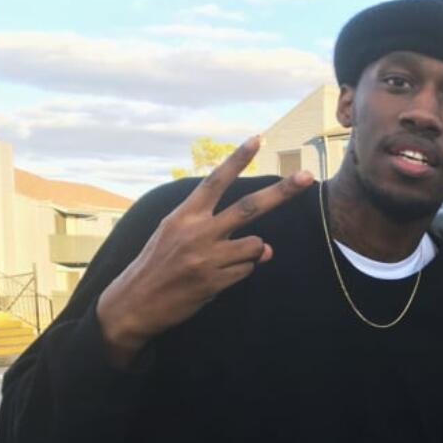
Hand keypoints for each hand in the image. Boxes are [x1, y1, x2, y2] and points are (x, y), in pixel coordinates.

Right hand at [96, 137, 313, 367]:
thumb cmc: (158, 264)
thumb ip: (218, 233)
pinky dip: (239, 273)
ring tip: (222, 261)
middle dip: (282, 192)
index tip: (257, 139)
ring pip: (256, 246)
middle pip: (249, 207)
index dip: (237, 159)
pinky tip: (215, 278)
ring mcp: (207, 257)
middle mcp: (197, 231)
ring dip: (250, 253)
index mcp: (184, 215)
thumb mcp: (176, 237)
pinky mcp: (213, 281)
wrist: (134, 302)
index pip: (216, 181)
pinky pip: (246, 271)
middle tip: (308, 177)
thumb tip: (267, 247)